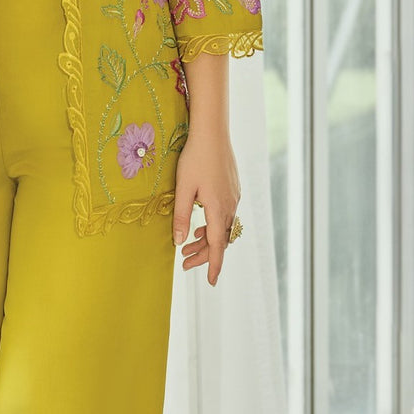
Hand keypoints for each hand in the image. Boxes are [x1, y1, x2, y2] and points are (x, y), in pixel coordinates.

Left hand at [172, 127, 240, 285]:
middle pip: (220, 240)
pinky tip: (202, 223)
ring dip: (207, 239)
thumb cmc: (195, 157)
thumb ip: (182, 216)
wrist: (213, 132)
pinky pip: (226, 215)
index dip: (212, 265)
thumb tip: (180, 242)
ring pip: (223, 227)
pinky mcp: (233, 188)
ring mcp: (234, 196)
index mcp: (218, 208)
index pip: (217, 246)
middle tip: (185, 263)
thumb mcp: (183, 188)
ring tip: (189, 245)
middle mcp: (230, 205)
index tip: (210, 281)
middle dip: (204, 254)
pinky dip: (214, 225)